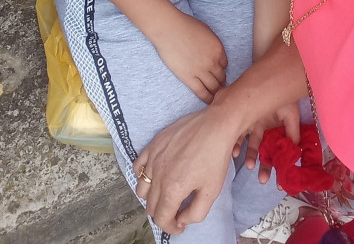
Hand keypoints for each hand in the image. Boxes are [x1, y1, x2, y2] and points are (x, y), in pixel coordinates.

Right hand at [134, 107, 235, 232]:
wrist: (216, 125)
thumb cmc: (216, 157)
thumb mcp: (212, 191)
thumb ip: (195, 213)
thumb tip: (181, 219)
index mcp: (172, 189)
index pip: (161, 218)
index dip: (170, 227)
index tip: (179, 225)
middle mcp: (158, 175)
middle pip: (151, 206)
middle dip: (163, 213)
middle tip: (176, 210)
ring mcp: (153, 158)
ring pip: (141, 188)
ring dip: (152, 197)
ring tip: (166, 193)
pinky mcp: (153, 144)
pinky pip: (138, 166)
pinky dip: (143, 176)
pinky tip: (155, 175)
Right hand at [154, 10, 226, 102]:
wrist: (170, 30)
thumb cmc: (186, 26)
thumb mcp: (206, 32)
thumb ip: (212, 44)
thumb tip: (213, 52)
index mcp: (218, 49)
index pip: (225, 65)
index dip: (221, 69)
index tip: (218, 73)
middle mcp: (213, 62)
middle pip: (222, 77)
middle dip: (221, 83)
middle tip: (220, 88)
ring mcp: (201, 71)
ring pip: (214, 87)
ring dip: (216, 92)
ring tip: (216, 98)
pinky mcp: (189, 78)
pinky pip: (202, 91)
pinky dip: (207, 98)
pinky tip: (209, 101)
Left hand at [232, 102, 300, 183]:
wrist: (269, 79)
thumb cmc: (282, 97)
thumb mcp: (291, 115)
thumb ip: (293, 133)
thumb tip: (297, 153)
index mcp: (277, 132)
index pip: (277, 153)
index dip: (278, 167)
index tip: (278, 184)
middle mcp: (265, 131)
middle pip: (264, 152)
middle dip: (263, 166)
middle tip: (262, 180)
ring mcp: (253, 125)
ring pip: (250, 145)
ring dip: (249, 157)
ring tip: (249, 165)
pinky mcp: (242, 119)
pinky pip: (237, 134)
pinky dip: (236, 144)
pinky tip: (234, 152)